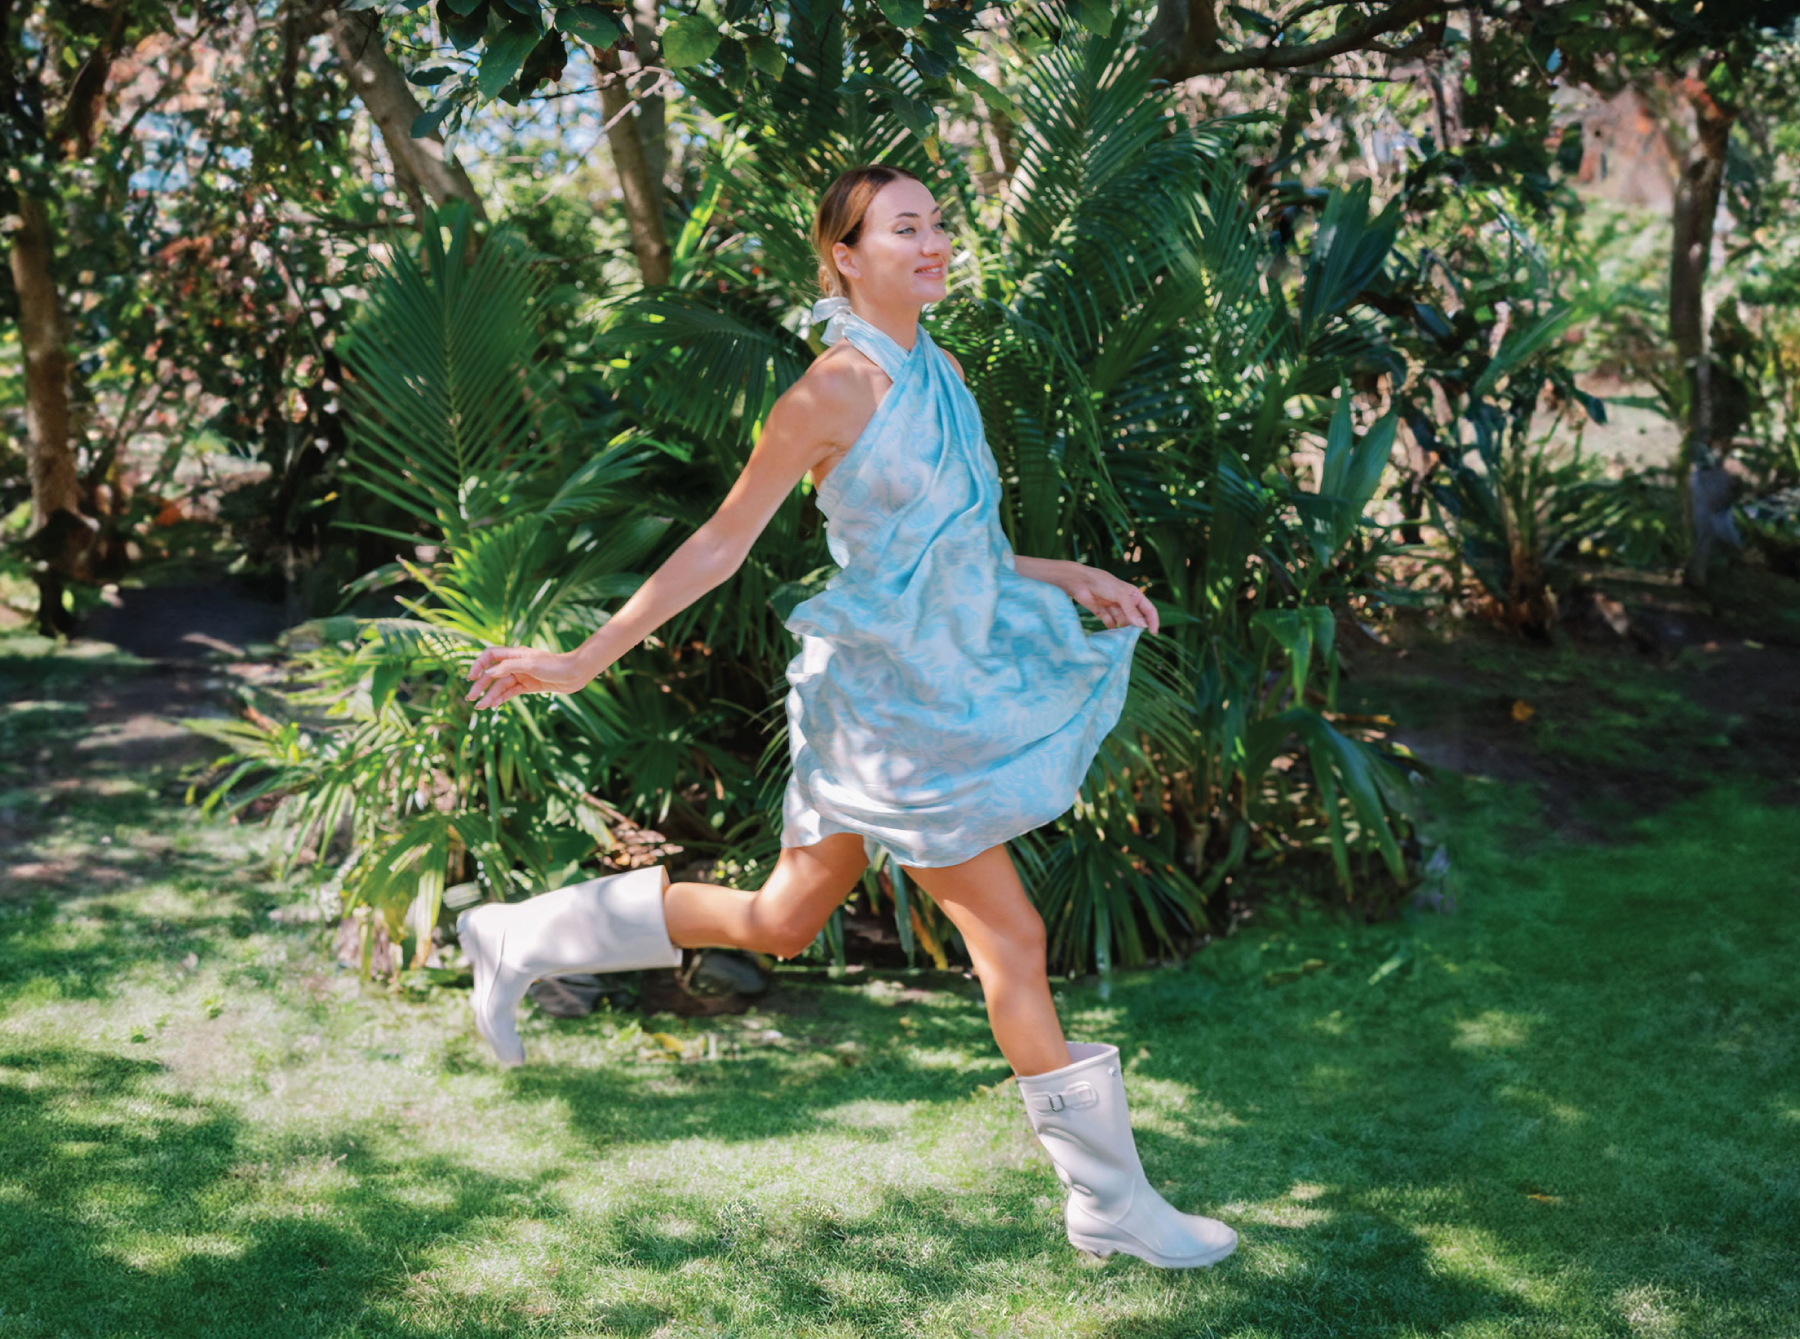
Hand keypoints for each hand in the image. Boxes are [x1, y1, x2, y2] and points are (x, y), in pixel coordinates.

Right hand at [464, 645, 591, 710]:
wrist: (576, 673)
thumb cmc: (555, 665)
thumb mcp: (531, 664)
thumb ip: (508, 667)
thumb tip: (488, 673)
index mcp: (515, 653)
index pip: (490, 656)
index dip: (478, 665)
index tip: (471, 677)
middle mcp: (516, 664)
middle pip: (493, 674)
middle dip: (481, 685)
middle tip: (470, 698)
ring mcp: (522, 675)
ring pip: (501, 685)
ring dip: (490, 695)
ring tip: (480, 707)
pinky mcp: (529, 686)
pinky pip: (511, 692)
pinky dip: (502, 698)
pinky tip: (493, 705)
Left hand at [1060, 564, 1159, 634]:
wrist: (1080, 582)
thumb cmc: (1103, 583)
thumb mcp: (1121, 595)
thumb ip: (1131, 610)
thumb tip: (1142, 625)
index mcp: (1134, 595)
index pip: (1148, 610)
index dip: (1152, 621)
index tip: (1153, 633)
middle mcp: (1126, 603)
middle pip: (1136, 619)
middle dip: (1135, 625)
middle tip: (1132, 633)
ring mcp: (1115, 609)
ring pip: (1123, 623)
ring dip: (1122, 626)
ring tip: (1118, 625)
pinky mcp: (1103, 614)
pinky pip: (1111, 624)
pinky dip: (1110, 626)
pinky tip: (1107, 622)